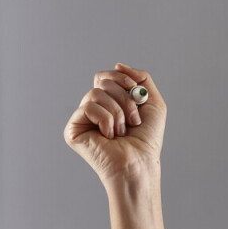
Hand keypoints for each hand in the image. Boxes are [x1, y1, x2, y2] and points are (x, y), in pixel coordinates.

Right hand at [63, 62, 166, 188]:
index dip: (120, 78)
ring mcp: (83, 120)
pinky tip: (108, 137)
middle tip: (133, 120)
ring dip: (117, 112)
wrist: (140, 163)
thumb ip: (142, 79)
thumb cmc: (147, 141)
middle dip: (123, 98)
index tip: (134, 90)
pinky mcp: (73, 130)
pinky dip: (105, 120)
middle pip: (101, 80)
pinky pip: (88, 107)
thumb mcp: (154, 104)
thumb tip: (118, 64)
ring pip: (95, 93)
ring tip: (121, 132)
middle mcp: (94, 110)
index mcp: (109, 103)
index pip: (105, 77)